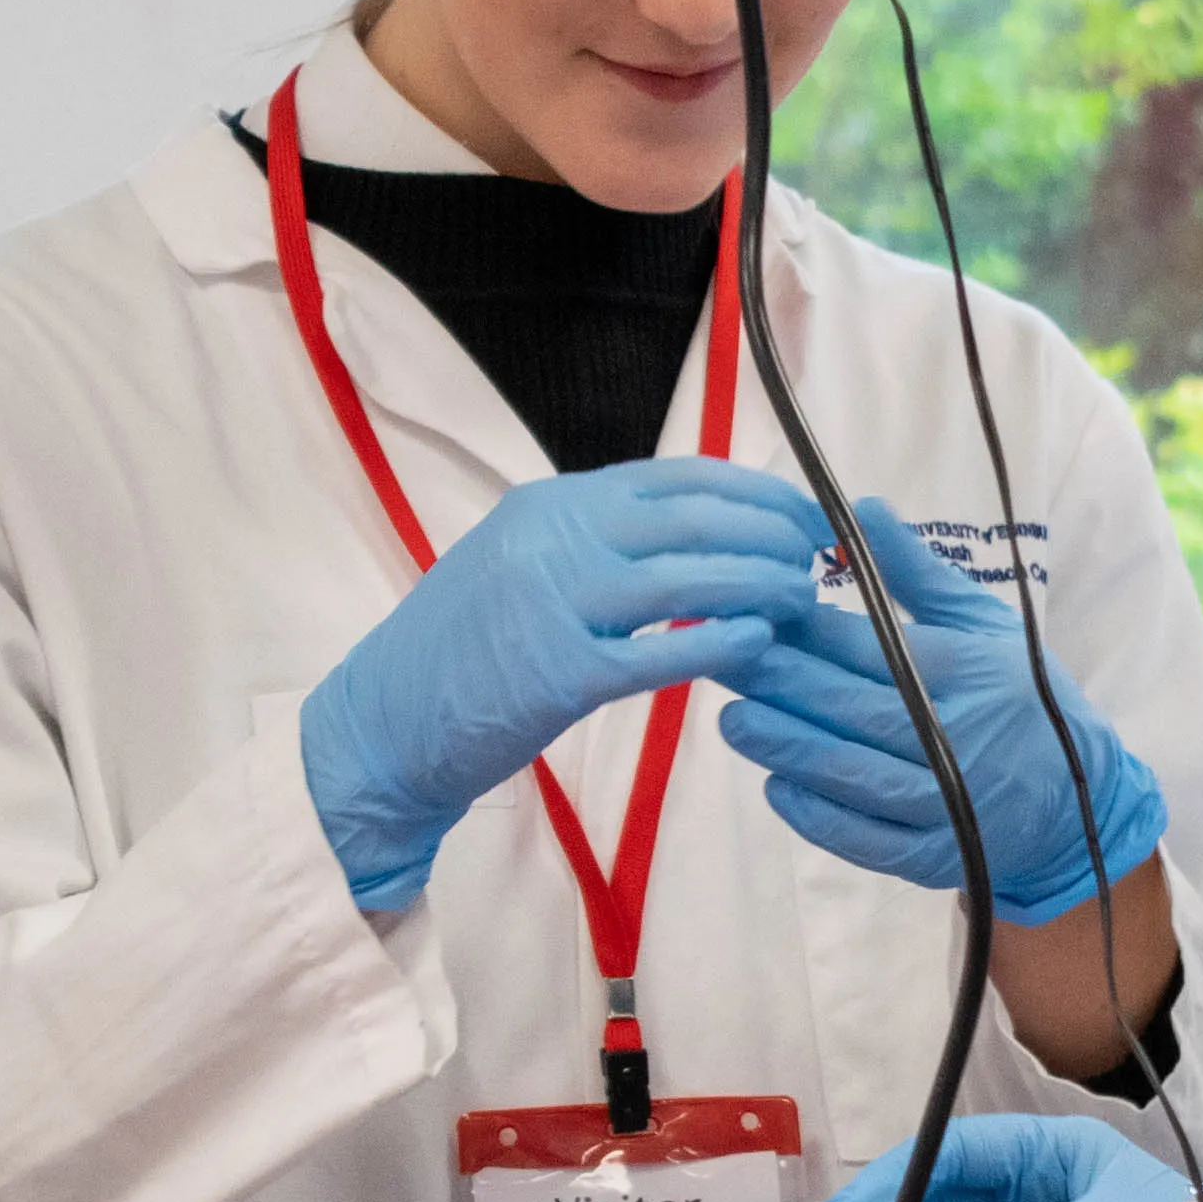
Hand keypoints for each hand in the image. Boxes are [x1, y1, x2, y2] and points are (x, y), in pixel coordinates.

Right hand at [299, 459, 841, 907]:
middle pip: (696, 519)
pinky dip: (721, 642)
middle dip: (773, 534)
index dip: (756, 491)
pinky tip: (759, 643)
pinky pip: (664, 651)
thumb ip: (596, 540)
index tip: (805, 512)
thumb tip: (692, 532)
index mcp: (552, 503)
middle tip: (820, 559)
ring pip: (690, 576)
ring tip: (802, 600)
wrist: (382, 724)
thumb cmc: (460, 652)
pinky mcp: (559, 673)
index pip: (679, 477)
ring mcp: (556, 602)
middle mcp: (555, 537)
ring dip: (761, 584)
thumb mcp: (521, 563)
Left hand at [715, 500, 1172, 925]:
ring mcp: (951, 803)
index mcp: (974, 671)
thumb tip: (861, 509)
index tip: (759, 609)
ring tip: (734, 720)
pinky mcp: (938, 856)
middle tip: (725, 660)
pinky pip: (868, 839)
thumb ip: (919, 573)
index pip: (879, 648)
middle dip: (784, 683)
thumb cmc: (1022, 698)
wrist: (1077, 804)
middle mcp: (963, 737)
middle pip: (857, 708)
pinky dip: (818, 816)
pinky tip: (776, 785)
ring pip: (855, 775)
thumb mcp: (985, 624)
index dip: (813, 631)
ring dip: (789, 747)